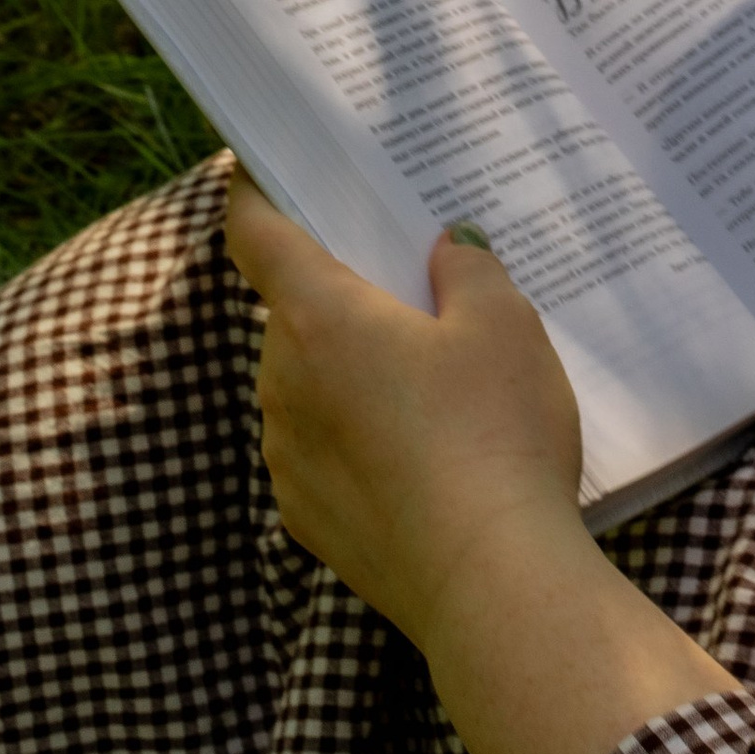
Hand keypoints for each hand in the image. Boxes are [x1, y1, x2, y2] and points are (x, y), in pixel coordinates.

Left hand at [226, 171, 582, 640]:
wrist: (490, 583)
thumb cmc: (493, 432)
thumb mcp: (503, 324)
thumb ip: (466, 268)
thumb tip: (443, 249)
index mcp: (318, 318)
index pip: (255, 235)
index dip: (251, 194)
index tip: (258, 169)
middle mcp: (282, 384)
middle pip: (292, 313)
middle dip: (338, 293)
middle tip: (404, 285)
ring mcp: (288, 460)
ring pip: (306, 384)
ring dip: (347, 369)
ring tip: (429, 380)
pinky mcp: (308, 521)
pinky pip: (321, 449)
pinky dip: (355, 435)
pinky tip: (421, 453)